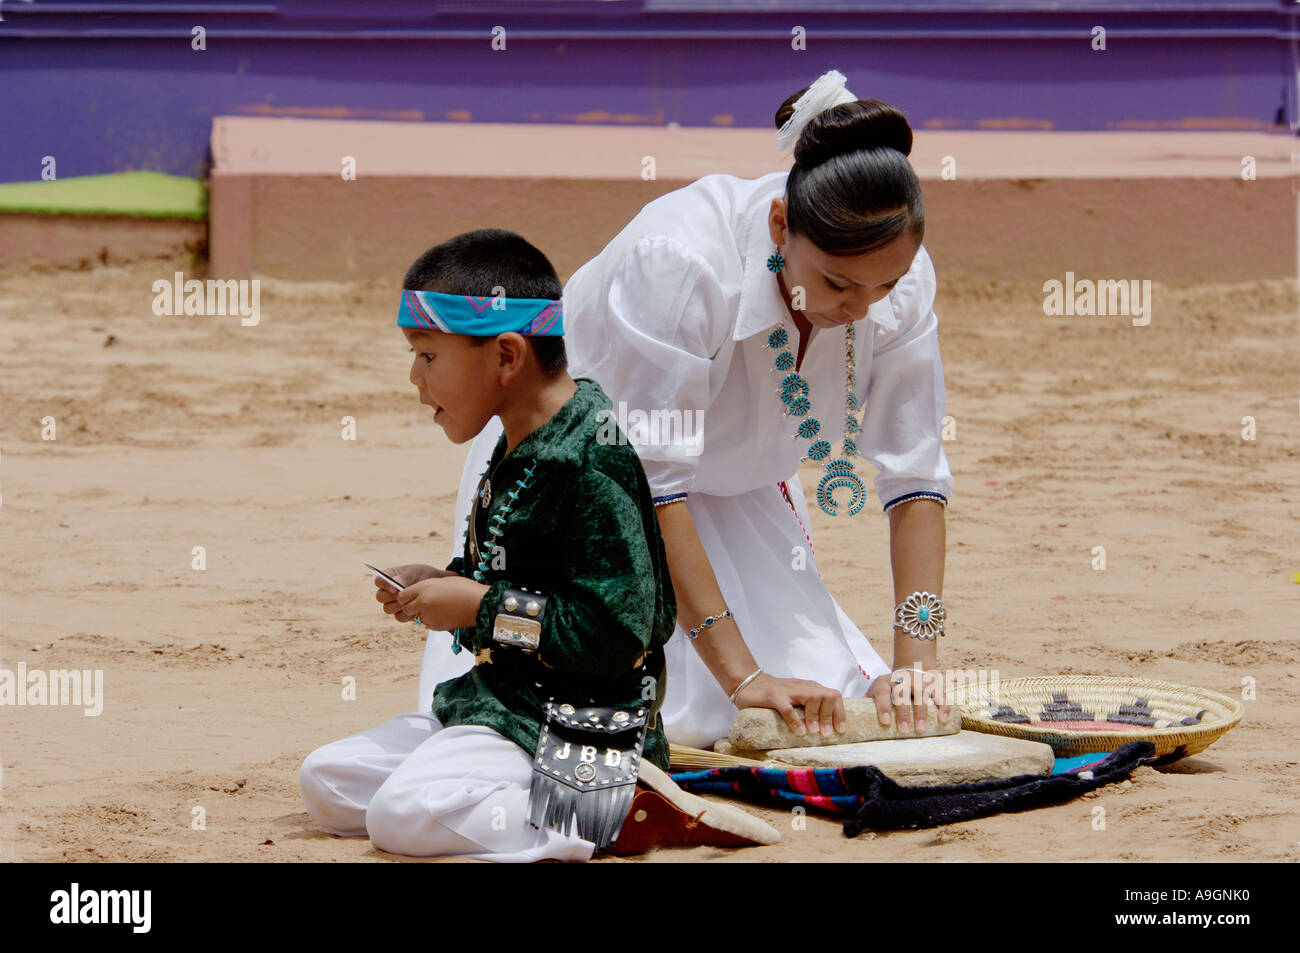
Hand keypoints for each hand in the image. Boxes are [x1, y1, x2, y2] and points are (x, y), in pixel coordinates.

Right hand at [373, 564, 455, 621]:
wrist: (438, 585)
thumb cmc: (424, 575)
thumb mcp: (416, 572)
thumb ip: (404, 577)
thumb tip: (394, 584)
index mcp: (389, 577)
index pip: (379, 581)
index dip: (384, 584)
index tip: (394, 587)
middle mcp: (388, 591)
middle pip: (380, 597)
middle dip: (391, 597)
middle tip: (403, 595)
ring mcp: (394, 603)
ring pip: (387, 609)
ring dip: (398, 606)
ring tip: (410, 601)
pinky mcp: (403, 613)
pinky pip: (398, 617)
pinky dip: (406, 614)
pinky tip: (415, 609)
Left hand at [394, 575, 488, 630]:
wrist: (479, 604)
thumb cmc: (464, 589)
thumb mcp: (442, 582)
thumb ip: (426, 588)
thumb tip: (416, 594)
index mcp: (424, 588)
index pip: (401, 596)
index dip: (405, 596)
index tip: (410, 596)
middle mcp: (423, 603)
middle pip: (406, 608)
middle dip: (410, 606)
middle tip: (421, 603)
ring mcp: (428, 616)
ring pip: (417, 617)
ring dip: (422, 613)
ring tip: (439, 607)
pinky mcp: (435, 626)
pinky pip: (427, 623)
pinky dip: (432, 619)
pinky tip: (444, 613)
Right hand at [732, 673, 846, 737]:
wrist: (749, 684)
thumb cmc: (775, 696)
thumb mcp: (797, 699)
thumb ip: (810, 707)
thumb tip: (826, 729)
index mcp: (810, 688)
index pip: (833, 695)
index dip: (840, 713)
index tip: (840, 730)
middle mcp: (802, 687)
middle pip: (827, 696)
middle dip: (830, 716)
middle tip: (825, 734)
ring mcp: (788, 690)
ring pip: (812, 698)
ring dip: (816, 717)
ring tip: (814, 732)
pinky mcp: (774, 696)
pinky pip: (788, 708)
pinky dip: (796, 721)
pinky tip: (799, 732)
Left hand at [867, 666, 951, 733]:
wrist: (907, 672)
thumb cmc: (888, 690)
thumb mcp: (875, 693)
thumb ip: (866, 705)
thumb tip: (853, 724)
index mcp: (883, 682)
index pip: (883, 692)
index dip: (884, 706)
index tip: (886, 722)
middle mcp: (901, 679)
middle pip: (902, 693)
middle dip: (903, 713)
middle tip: (904, 731)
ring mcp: (918, 681)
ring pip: (921, 693)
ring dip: (921, 712)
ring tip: (921, 730)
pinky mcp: (932, 684)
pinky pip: (939, 694)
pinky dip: (942, 706)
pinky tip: (942, 719)